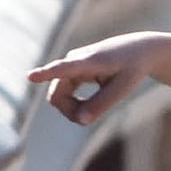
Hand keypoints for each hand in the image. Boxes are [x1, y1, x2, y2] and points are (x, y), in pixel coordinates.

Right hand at [27, 35, 164, 127]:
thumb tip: (80, 121)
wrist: (139, 49)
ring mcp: (70, 64)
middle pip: (57, 96)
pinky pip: (62, 94)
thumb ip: (102, 105)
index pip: (64, 68)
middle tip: (91, 118)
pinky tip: (88, 105)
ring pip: (58, 96)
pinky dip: (73, 104)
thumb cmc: (133, 68)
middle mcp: (74, 59)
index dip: (46, 73)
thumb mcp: (124, 89)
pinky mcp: (71, 70)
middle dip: (70, 112)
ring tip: (95, 110)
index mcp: (89, 61)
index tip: (30, 76)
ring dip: (72, 109)